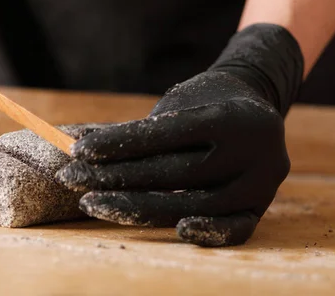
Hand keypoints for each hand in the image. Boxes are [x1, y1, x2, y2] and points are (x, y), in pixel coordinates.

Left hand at [56, 24, 303, 246]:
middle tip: (72, 178)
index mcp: (233, 115)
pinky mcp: (261, 207)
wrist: (256, 106)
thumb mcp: (179, 101)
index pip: (168, 133)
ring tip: (92, 203)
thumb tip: (82, 145)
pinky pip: (235, 229)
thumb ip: (142, 129)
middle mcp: (254, 151)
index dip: (121, 142)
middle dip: (118, 177)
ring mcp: (261, 183)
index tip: (79, 150)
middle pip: (177, 173)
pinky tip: (176, 230)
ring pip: (196, 204)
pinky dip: (206, 233)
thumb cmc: (204, 100)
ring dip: (138, 208)